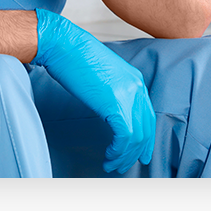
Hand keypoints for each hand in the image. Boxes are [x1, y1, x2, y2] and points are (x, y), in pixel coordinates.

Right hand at [31, 8, 155, 173]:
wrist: (63, 45)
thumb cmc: (74, 57)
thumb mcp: (100, 74)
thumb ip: (111, 90)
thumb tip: (108, 107)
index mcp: (134, 78)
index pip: (147, 114)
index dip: (144, 136)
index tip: (138, 151)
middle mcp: (136, 86)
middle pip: (145, 127)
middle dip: (137, 150)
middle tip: (126, 164)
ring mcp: (128, 95)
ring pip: (136, 136)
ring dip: (125, 155)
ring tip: (112, 164)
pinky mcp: (116, 104)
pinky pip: (125, 136)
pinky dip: (118, 151)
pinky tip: (108, 156)